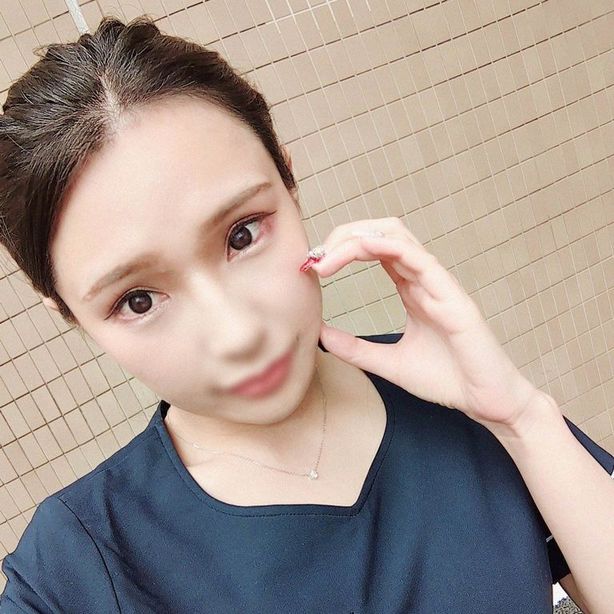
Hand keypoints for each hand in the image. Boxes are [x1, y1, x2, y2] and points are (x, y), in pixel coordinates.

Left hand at [306, 217, 548, 435]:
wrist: (486, 402)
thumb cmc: (447, 379)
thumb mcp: (388, 364)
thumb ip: (356, 349)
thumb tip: (320, 336)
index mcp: (412, 288)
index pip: (375, 249)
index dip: (341, 249)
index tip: (313, 266)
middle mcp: (424, 279)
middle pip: (382, 232)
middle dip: (345, 234)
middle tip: (315, 257)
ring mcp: (439, 284)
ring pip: (397, 236)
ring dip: (357, 238)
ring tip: (327, 257)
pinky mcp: (453, 297)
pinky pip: (419, 258)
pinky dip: (386, 247)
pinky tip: (358, 253)